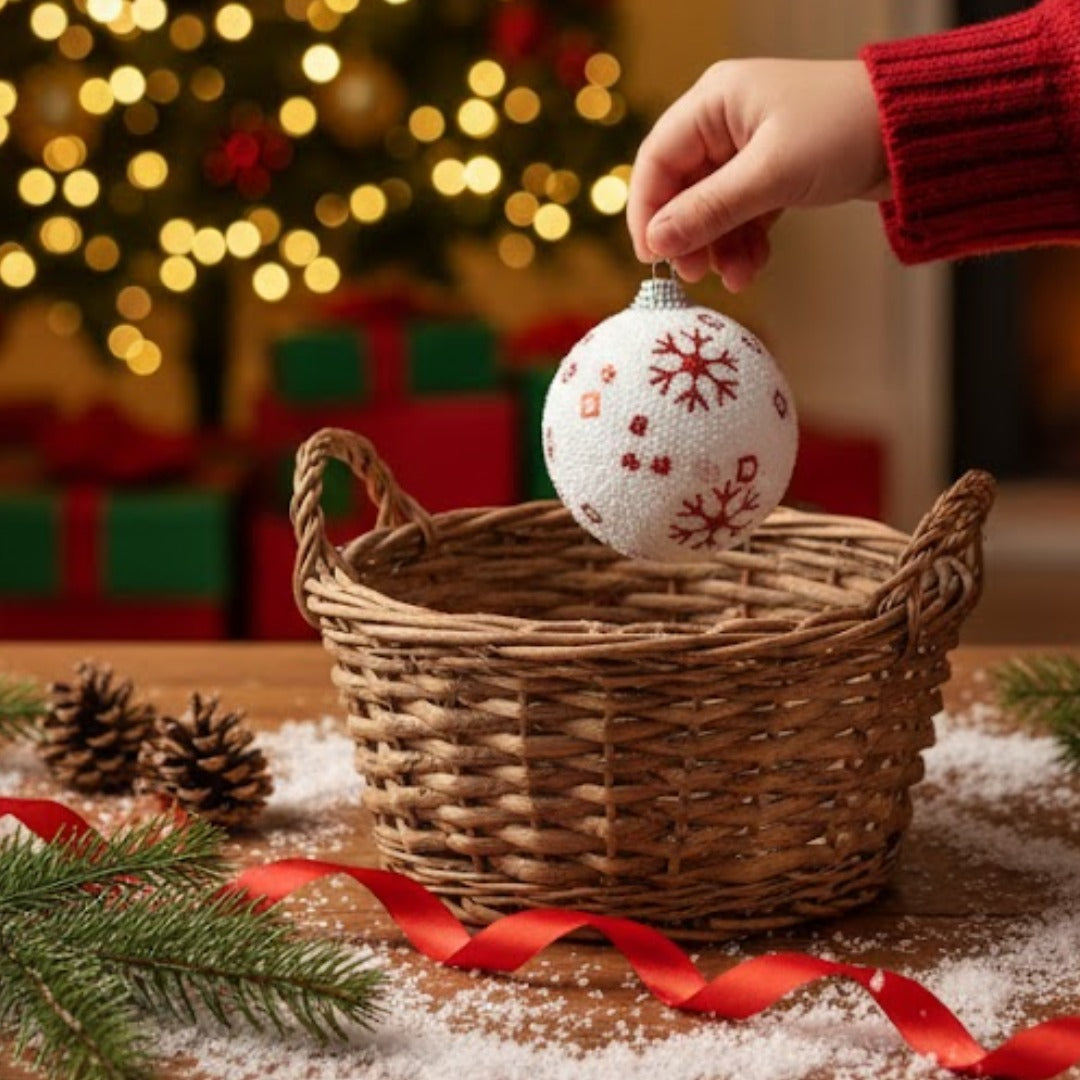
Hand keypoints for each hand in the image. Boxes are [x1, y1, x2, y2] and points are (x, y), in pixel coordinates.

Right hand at [626, 59, 889, 289]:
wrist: (916, 133)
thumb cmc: (843, 133)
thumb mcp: (770, 176)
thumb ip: (709, 210)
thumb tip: (656, 242)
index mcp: (714, 101)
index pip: (657, 159)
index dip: (648, 210)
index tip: (652, 256)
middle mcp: (725, 121)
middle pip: (682, 188)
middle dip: (688, 235)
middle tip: (693, 274)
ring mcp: (749, 148)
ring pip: (712, 207)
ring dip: (719, 246)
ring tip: (734, 278)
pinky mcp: (773, 172)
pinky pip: (742, 213)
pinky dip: (744, 242)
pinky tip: (752, 266)